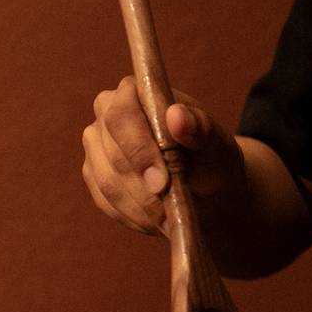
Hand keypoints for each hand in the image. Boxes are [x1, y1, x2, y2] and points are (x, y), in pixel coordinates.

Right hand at [82, 77, 246, 237]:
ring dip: (142, 207)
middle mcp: (108, 114)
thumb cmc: (212, 156)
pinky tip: (158, 220)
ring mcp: (97, 146)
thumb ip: (200, 127)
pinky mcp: (95, 176)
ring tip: (171, 218)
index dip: (138, 150)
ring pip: (108, 183)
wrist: (206, 184)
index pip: (122, 115)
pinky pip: (107, 202)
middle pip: (112, 153)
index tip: (161, 182)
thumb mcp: (217, 143)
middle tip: (170, 211)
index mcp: (135, 91)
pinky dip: (135, 216)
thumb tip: (177, 115)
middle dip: (143, 187)